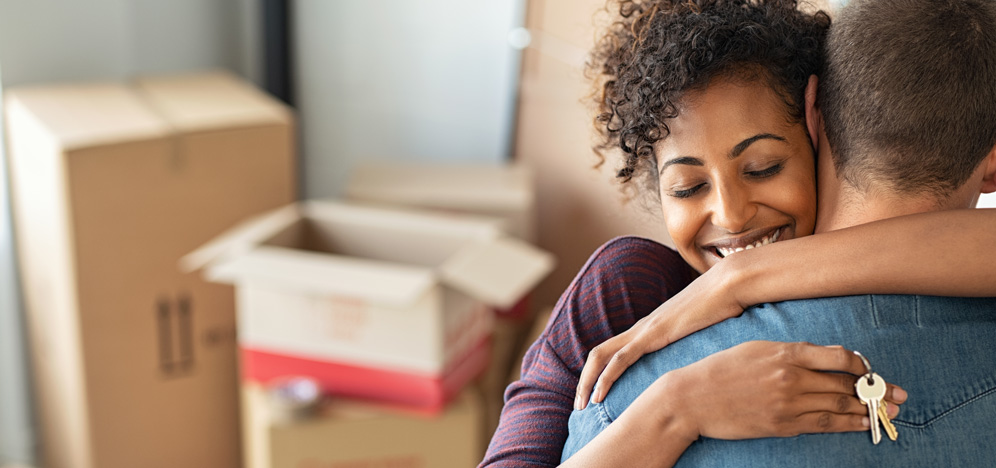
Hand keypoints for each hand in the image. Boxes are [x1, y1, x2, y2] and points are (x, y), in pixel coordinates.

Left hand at [577, 266, 744, 409]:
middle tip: (578, 405)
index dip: (599, 372)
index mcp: (650, 329)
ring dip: (587, 381)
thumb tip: (705, 364)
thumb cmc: (723, 307)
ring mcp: (645, 330)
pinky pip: (621, 358)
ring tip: (581, 405)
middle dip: (584, 380)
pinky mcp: (653, 334)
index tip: (595, 396)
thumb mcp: (705, 332)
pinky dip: (606, 377)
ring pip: (602, 356)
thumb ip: (696, 345)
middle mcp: (641, 328)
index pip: (613, 351)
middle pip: (599, 353)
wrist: (730, 284)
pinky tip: (599, 395)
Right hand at [654, 341, 906, 439]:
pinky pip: (823, 425)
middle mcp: (791, 377)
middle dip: (876, 390)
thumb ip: (789, 352)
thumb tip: (822, 359)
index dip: (861, 364)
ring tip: (889, 411)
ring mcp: (788, 404)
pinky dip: (847, 424)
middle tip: (899, 394)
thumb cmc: (721, 369)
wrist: (692, 398)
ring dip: (868, 409)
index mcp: (785, 353)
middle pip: (846, 384)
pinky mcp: (782, 425)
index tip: (869, 369)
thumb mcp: (755, 348)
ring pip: (839, 406)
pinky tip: (862, 424)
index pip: (839, 357)